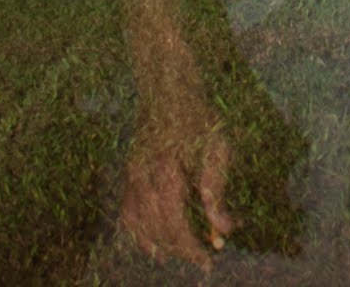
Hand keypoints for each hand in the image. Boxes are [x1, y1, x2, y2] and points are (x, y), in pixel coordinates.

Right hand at [121, 109, 236, 270]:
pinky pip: (127, 210)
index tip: (209, 261)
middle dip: (180, 248)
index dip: (191, 248)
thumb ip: (216, 190)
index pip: (175, 224)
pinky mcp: (128, 171)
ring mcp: (131, 174)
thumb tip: (223, 229)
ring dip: (160, 243)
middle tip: (202, 257)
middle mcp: (143, 176)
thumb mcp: (217, 149)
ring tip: (180, 252)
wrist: (167, 89)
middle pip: (157, 228)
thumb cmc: (198, 117)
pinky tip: (153, 244)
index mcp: (167, 171)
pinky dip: (138, 231)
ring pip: (138, 223)